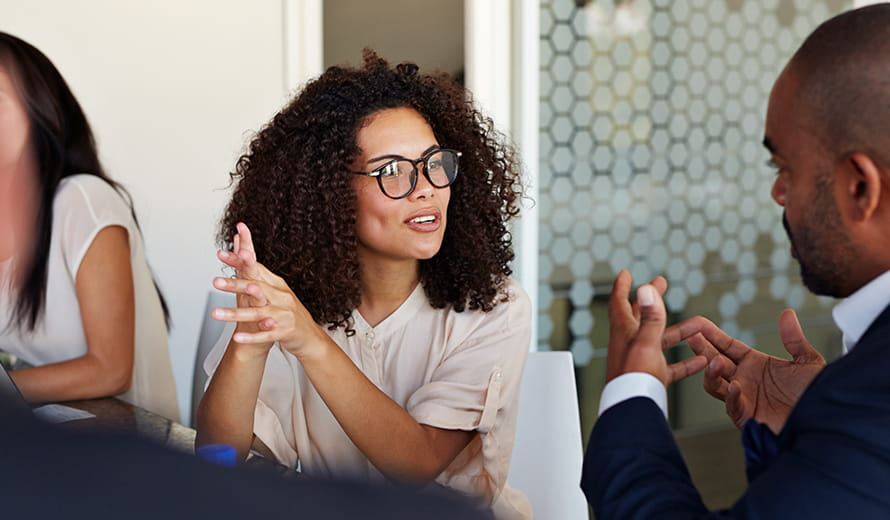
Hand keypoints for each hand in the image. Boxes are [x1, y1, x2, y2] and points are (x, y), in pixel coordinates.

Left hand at [211, 222, 325, 357]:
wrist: (309, 336)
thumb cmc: (289, 312)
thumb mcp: (276, 290)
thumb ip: (258, 272)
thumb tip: (243, 249)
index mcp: (277, 285)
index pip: (255, 269)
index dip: (238, 261)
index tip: (221, 254)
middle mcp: (282, 297)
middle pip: (256, 288)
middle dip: (235, 285)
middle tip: (216, 282)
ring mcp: (283, 316)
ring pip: (257, 313)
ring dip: (236, 313)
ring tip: (217, 313)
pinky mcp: (284, 333)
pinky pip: (265, 335)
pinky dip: (251, 337)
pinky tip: (237, 337)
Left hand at [607, 270, 707, 385]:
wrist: (632, 411)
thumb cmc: (634, 377)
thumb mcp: (646, 342)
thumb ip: (650, 316)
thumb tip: (646, 288)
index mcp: (624, 332)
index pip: (619, 302)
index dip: (622, 287)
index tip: (626, 273)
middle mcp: (630, 343)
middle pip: (641, 315)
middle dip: (652, 299)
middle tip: (662, 281)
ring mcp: (641, 360)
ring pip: (662, 340)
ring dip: (680, 331)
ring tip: (700, 321)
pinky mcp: (652, 377)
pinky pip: (671, 367)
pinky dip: (686, 362)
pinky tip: (702, 361)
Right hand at [680, 309, 825, 433]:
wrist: (827, 424)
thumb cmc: (817, 396)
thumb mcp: (808, 362)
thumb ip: (794, 340)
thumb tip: (787, 314)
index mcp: (755, 364)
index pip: (727, 346)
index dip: (712, 334)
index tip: (698, 323)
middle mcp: (744, 380)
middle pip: (713, 361)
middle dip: (701, 349)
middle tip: (692, 336)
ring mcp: (744, 398)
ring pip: (715, 384)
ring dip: (712, 372)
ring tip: (716, 361)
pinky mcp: (749, 417)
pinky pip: (733, 406)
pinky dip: (732, 396)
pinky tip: (736, 386)